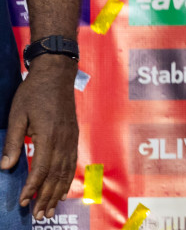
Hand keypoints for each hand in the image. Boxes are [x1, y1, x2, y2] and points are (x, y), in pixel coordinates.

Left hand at [1, 56, 77, 219]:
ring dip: (58, 193)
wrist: (57, 74)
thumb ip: (13, 142)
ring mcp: (71, 138)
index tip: (23, 201)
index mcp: (48, 135)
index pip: (41, 169)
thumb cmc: (34, 93)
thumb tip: (5, 167)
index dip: (32, 187)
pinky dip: (68, 180)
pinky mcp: (74, 136)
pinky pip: (72, 163)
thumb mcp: (17, 115)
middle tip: (39, 216)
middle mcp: (63, 140)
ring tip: (50, 210)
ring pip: (67, 172)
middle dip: (46, 197)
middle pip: (56, 175)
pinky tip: (63, 190)